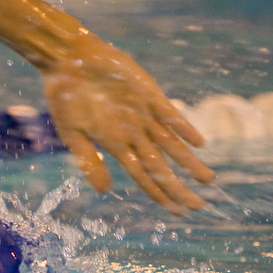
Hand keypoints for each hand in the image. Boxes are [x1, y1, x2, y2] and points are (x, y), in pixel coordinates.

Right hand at [44, 35, 214, 213]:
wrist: (69, 60)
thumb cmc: (65, 98)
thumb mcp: (71, 133)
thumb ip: (88, 160)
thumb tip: (104, 191)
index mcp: (115, 146)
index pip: (143, 176)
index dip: (160, 194)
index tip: (177, 212)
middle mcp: (133, 134)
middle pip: (161, 166)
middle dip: (179, 187)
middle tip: (198, 206)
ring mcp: (143, 115)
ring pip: (172, 144)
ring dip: (189, 162)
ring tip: (208, 180)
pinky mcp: (148, 94)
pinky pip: (170, 115)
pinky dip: (184, 128)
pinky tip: (199, 143)